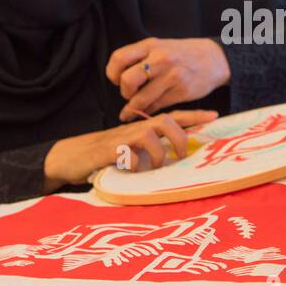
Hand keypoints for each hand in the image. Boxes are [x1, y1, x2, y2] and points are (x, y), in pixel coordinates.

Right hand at [42, 110, 218, 189]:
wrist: (71, 157)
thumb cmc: (105, 156)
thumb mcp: (133, 151)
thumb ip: (152, 150)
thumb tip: (176, 158)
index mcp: (143, 129)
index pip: (172, 117)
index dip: (193, 115)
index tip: (214, 115)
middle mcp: (135, 129)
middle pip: (166, 121)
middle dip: (180, 136)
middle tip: (182, 154)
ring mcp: (122, 138)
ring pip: (149, 134)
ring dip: (158, 153)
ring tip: (155, 167)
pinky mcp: (109, 151)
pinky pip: (129, 153)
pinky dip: (134, 163)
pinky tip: (131, 170)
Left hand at [105, 37, 230, 121]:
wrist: (214, 59)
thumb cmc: (182, 54)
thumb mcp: (161, 47)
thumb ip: (140, 58)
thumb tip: (119, 79)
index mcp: (151, 45)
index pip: (119, 58)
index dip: (112, 73)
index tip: (116, 79)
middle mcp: (160, 59)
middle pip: (127, 80)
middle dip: (124, 91)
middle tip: (128, 94)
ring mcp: (172, 76)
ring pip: (142, 98)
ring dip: (133, 108)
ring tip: (130, 111)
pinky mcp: (181, 92)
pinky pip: (157, 106)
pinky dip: (148, 112)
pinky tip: (146, 112)